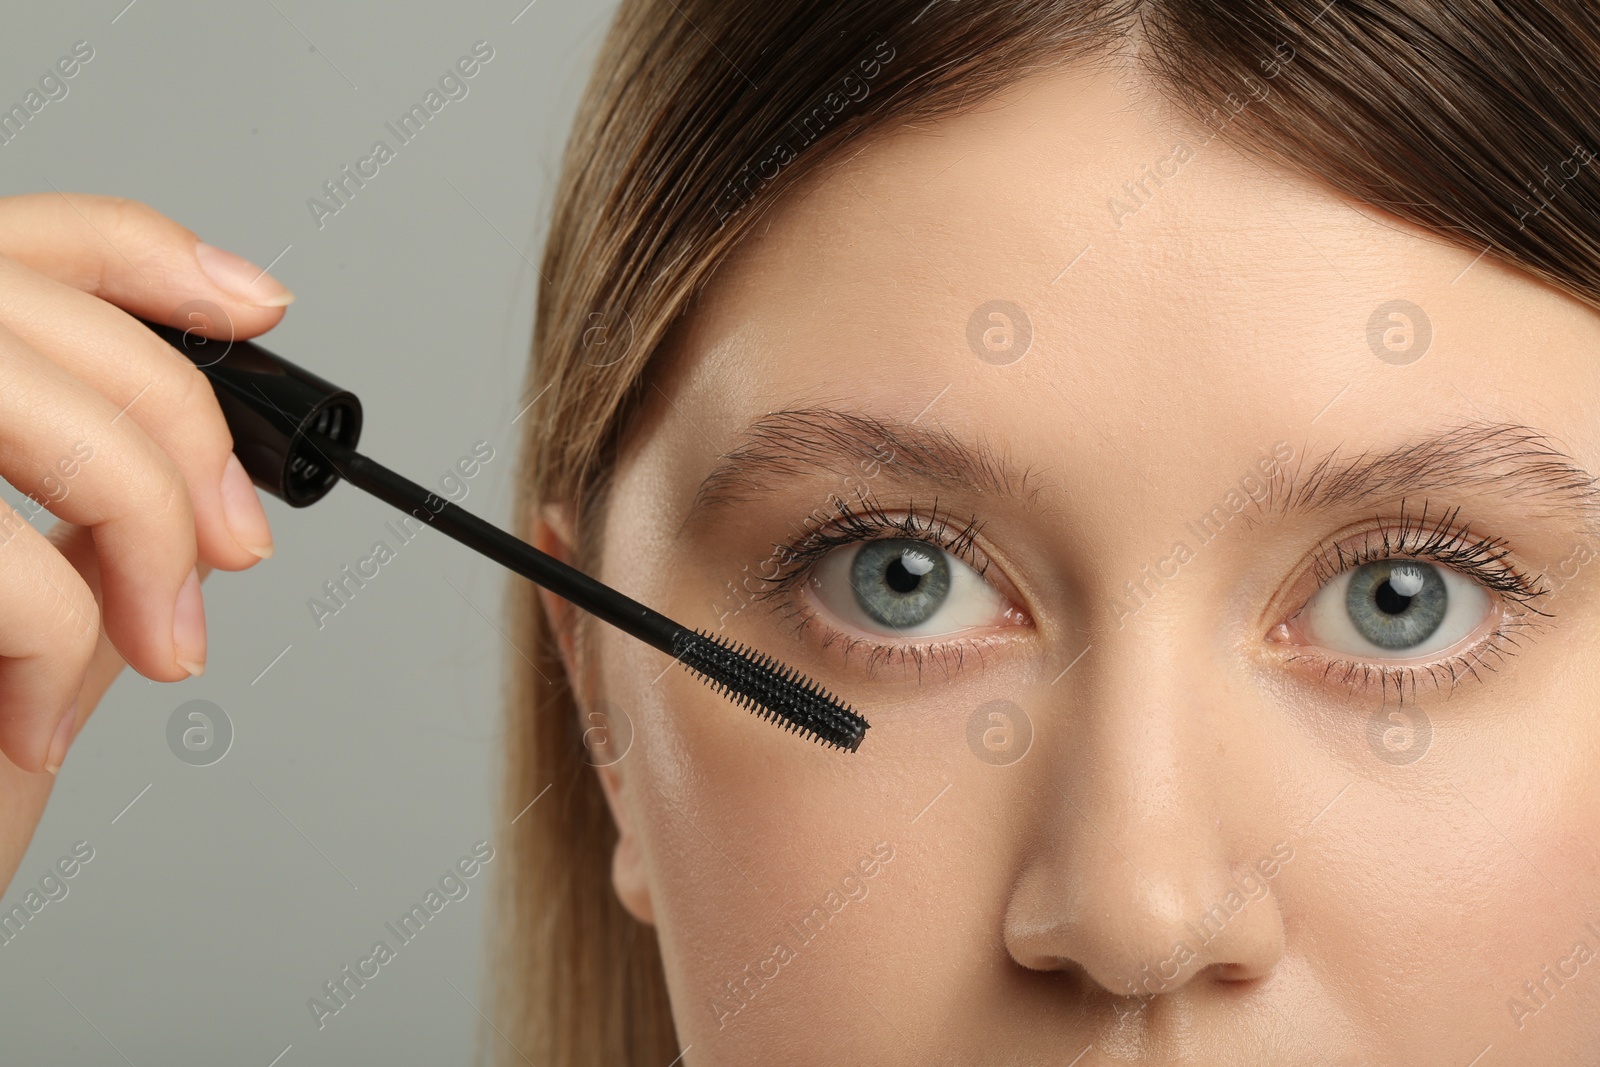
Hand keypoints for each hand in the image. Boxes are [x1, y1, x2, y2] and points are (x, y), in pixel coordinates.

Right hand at [0, 192, 291, 891]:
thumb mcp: (5, 632)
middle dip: (181, 431)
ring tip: (162, 647)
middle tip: (238, 549)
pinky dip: (49, 644)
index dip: (151, 256)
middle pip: (46, 316)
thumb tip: (187, 495)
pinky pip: (3, 564)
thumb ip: (73, 534)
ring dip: (143, 532)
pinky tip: (30, 728)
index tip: (258, 306)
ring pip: (36, 410)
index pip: (27, 245)